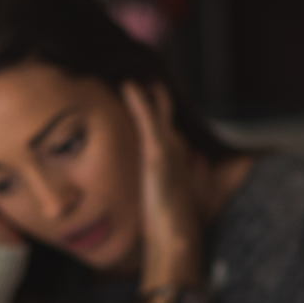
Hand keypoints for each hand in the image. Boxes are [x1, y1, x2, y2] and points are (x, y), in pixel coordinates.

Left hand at [123, 82, 202, 292]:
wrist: (175, 236)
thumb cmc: (166, 224)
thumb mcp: (156, 204)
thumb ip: (154, 190)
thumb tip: (150, 194)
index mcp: (173, 157)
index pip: (161, 124)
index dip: (152, 107)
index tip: (137, 88)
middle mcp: (174, 148)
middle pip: (162, 111)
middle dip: (152, 92)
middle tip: (138, 66)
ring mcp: (168, 150)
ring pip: (157, 110)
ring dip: (147, 89)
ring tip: (130, 68)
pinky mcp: (159, 154)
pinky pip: (148, 120)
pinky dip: (140, 101)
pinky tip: (128, 84)